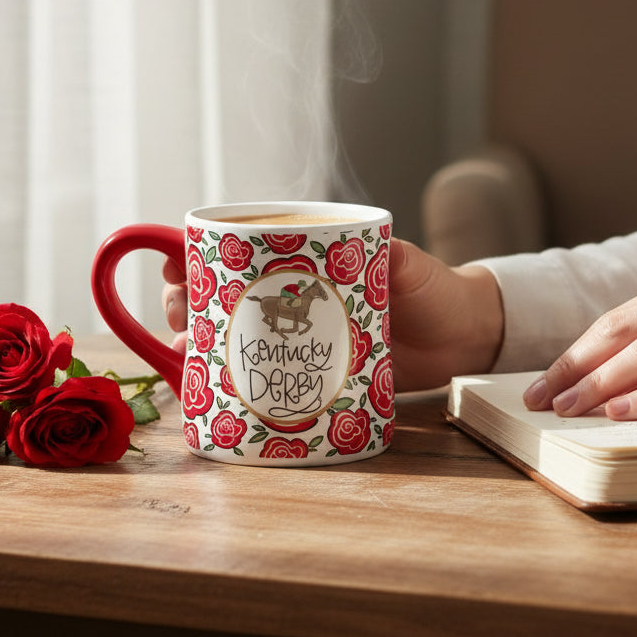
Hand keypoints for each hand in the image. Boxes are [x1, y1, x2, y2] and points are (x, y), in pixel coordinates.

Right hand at [161, 238, 504, 390]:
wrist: (463, 338)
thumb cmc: (433, 290)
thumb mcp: (409, 266)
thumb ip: (393, 255)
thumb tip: (377, 247)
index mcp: (308, 260)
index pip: (242, 249)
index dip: (201, 254)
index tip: (174, 264)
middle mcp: (294, 297)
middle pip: (226, 294)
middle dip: (188, 300)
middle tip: (177, 313)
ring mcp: (299, 335)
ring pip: (236, 334)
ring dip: (202, 341)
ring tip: (184, 353)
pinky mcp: (311, 371)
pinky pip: (265, 372)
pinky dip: (234, 380)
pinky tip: (210, 389)